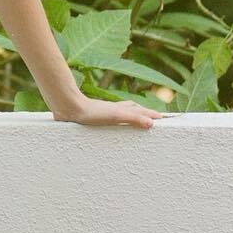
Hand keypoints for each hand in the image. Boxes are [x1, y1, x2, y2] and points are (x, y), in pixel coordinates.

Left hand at [51, 92, 167, 128]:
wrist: (68, 108)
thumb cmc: (91, 112)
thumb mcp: (115, 116)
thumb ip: (133, 119)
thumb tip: (152, 123)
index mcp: (121, 110)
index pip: (141, 112)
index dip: (152, 115)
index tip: (164, 119)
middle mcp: (114, 110)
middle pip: (133, 109)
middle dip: (144, 113)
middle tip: (155, 118)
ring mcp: (104, 113)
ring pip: (122, 112)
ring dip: (132, 114)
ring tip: (138, 119)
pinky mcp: (94, 117)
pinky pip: (111, 118)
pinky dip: (118, 119)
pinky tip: (111, 124)